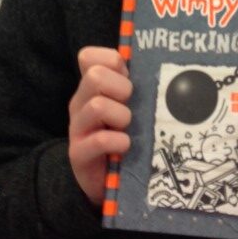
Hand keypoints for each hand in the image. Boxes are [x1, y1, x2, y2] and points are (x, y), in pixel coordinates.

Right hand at [68, 47, 131, 204]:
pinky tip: (125, 145)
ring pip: (97, 105)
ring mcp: (77, 128)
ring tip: (128, 127)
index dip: (110, 59)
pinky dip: (118, 141)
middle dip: (121, 88)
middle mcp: (80, 103)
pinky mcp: (78, 153)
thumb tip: (159, 62)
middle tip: (130, 104)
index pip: (88, 57)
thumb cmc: (123, 136)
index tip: (127, 75)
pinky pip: (99, 139)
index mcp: (91, 88)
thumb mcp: (130, 107)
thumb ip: (136, 86)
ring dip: (121, 116)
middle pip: (94, 76)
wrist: (105, 182)